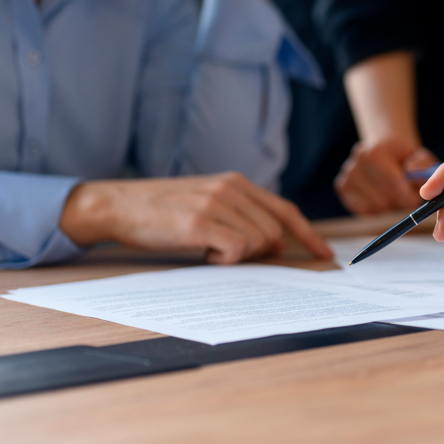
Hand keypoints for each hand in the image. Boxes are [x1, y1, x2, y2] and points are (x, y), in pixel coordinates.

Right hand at [59, 172, 331, 263]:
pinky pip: (235, 250)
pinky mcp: (200, 222)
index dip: (309, 234)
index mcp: (237, 183)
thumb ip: (242, 216)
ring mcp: (216, 204)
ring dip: (238, 256)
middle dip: (261, 252)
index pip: (286, 211)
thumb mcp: (209, 203)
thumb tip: (274, 245)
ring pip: (257, 243)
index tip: (325, 254)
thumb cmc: (163, 211)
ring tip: (210, 249)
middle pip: (273, 233)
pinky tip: (205, 254)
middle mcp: (231, 189)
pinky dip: (224, 260)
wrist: (118, 205)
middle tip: (229, 254)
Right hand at [335, 139, 436, 214]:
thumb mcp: (420, 156)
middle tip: (407, 196)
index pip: (392, 184)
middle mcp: (354, 165)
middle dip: (400, 203)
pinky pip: (365, 211)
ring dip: (390, 206)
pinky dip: (378, 209)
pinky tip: (383, 195)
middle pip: (383, 201)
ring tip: (395, 193)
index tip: (415, 197)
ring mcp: (345, 177)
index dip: (408, 196)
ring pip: (375, 208)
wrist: (383, 149)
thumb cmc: (405, 157)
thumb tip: (412, 175)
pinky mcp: (342, 189)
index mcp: (373, 152)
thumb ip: (423, 166)